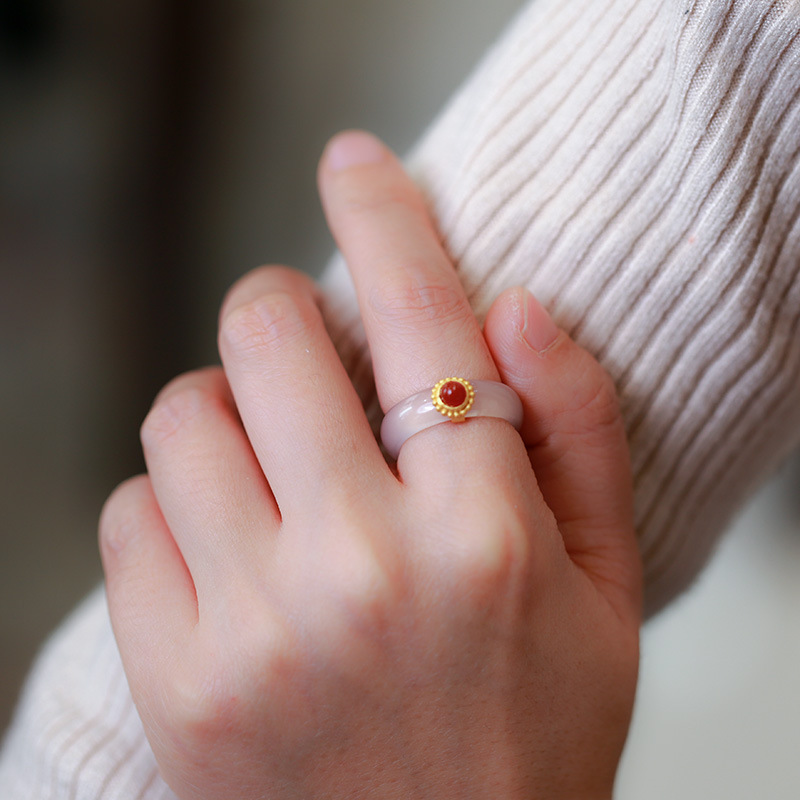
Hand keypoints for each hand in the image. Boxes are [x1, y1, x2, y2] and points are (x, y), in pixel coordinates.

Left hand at [99, 131, 641, 799]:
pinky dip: (172, 508)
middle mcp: (364, 570)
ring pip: (182, 416)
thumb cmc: (531, 735)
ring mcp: (256, 629)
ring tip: (272, 475)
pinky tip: (228, 555)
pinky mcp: (176, 681)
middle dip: (277, 317)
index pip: (422, 319)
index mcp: (486, 538)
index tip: (355, 163)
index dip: (383, 217)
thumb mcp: (607, 590)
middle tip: (300, 354)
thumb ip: (579, 433)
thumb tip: (515, 308)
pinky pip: (128, 516)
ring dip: (225, 417)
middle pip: (264, 336)